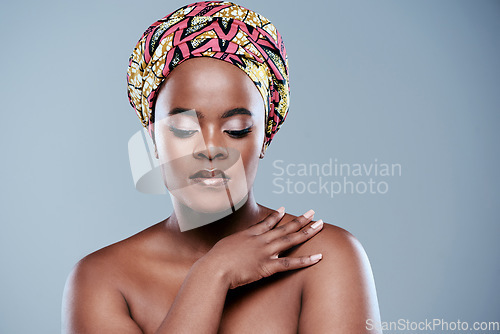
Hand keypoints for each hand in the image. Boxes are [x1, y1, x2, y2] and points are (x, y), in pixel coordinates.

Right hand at [202, 208, 323, 288]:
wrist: (214, 268)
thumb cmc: (214, 260)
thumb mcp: (223, 246)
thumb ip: (233, 245)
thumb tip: (232, 246)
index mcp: (248, 235)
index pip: (266, 223)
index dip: (276, 216)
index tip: (284, 209)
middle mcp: (260, 240)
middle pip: (284, 228)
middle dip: (300, 220)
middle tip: (312, 213)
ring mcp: (265, 252)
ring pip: (291, 239)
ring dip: (307, 232)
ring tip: (320, 224)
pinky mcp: (268, 266)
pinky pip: (290, 263)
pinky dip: (305, 260)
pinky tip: (318, 257)